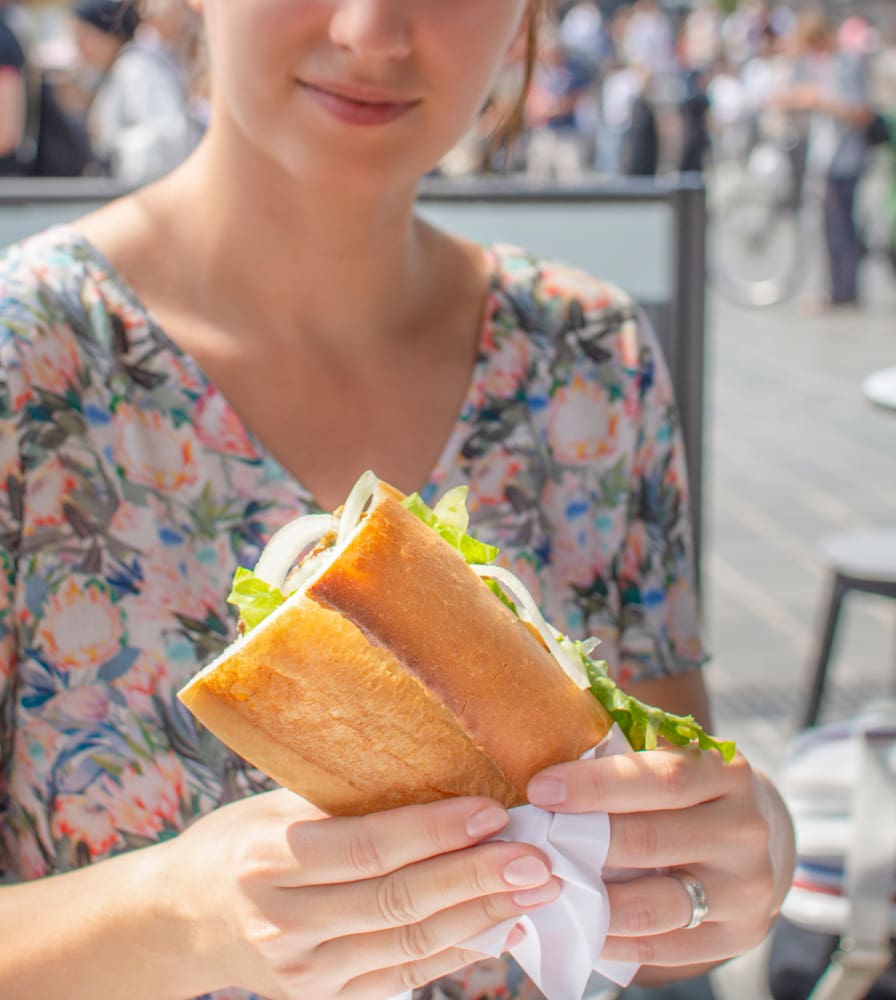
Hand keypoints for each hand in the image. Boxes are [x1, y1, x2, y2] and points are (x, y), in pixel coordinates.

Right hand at [163, 789, 561, 998]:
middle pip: (397, 900)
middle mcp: (283, 921)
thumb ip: (346, 795)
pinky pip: (404, 978)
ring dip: (481, 917)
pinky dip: (457, 952)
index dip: (436, 831)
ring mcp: (304, 973)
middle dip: (477, 878)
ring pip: (409, 945)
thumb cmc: (240, 839)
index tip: (495, 810)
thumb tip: (442, 765)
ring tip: (536, 889)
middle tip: (539, 857)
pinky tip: (499, 926)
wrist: (182, 918)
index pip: (368, 845)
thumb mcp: (277, 803)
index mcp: (268, 857)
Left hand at [527, 748, 792, 973]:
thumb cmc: (688, 789)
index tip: (540, 788)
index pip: (660, 778)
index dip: (595, 784)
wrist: (753, 836)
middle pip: (650, 840)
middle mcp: (744, 829)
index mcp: (726, 772)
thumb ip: (623, 749)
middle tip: (531, 842)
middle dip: (582, 841)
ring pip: (656, 903)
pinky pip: (664, 947)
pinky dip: (615, 940)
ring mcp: (746, 888)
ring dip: (593, 899)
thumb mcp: (672, 755)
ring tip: (547, 885)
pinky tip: (580, 924)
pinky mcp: (739, 935)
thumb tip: (546, 745)